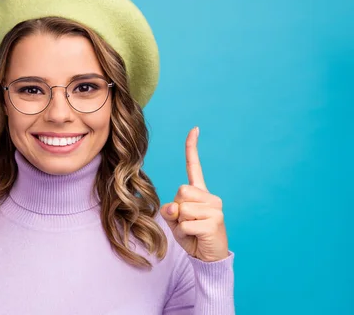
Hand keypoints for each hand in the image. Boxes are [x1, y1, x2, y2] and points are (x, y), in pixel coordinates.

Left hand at [160, 127, 228, 261]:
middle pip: (181, 191)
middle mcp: (210, 196)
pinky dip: (185, 234)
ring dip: (180, 223)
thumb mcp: (174, 221)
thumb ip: (170, 210)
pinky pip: (186, 225)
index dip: (192, 148)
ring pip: (183, 209)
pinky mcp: (215, 222)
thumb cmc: (190, 236)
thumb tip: (176, 207)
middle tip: (186, 221)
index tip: (194, 129)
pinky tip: (197, 237)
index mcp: (200, 192)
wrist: (207, 256)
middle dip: (177, 208)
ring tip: (192, 230)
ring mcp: (215, 208)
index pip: (194, 167)